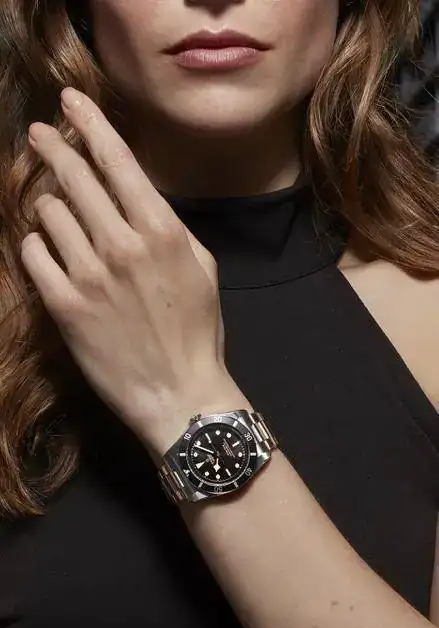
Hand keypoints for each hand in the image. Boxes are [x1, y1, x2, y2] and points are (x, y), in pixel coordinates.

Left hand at [21, 88, 240, 456]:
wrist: (179, 394)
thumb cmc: (197, 332)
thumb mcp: (202, 268)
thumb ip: (168, 225)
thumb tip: (136, 196)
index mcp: (161, 230)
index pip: (116, 161)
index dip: (89, 124)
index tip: (70, 103)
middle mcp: (122, 244)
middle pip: (74, 177)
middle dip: (53, 147)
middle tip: (40, 135)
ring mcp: (89, 275)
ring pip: (49, 212)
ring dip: (48, 205)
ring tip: (56, 214)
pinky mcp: (63, 305)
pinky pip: (33, 253)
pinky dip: (36, 244)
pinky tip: (47, 250)